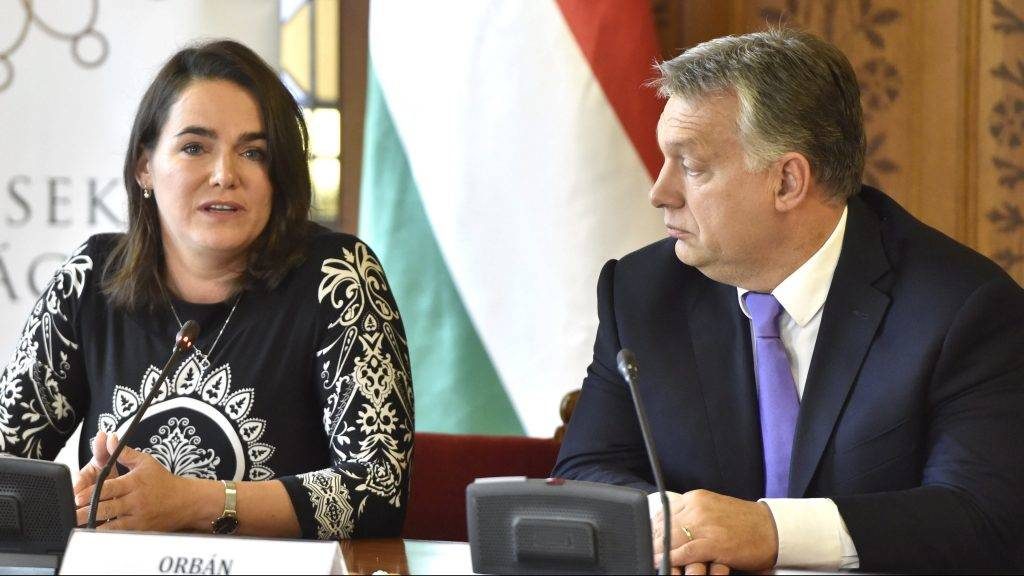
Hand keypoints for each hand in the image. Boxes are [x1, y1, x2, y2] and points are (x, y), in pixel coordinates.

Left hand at [73, 434, 194, 531]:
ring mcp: (139, 517)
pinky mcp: (141, 530)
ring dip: (96, 527)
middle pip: (108, 508)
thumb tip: (110, 439)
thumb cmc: (162, 480)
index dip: (92, 492)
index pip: (110, 487)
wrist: (185, 500)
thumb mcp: (145, 462)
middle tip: (73, 514)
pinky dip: (110, 537)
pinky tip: (97, 539)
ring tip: (80, 529)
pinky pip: (122, 535)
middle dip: (88, 512)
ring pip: (113, 525)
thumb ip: (124, 452)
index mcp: (135, 482)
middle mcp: (136, 501)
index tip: (77, 497)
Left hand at [652, 489, 777, 572]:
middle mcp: (698, 508)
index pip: (664, 512)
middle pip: (664, 526)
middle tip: (648, 551)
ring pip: (672, 539)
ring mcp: (705, 525)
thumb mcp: (713, 509)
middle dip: (655, 540)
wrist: (772, 529)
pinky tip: (665, 563)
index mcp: (696, 498)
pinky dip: (673, 558)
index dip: (654, 528)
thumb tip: (670, 527)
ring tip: (653, 559)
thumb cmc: (743, 522)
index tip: (649, 538)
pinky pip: (686, 552)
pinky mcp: (714, 543)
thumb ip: (692, 515)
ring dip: (660, 552)